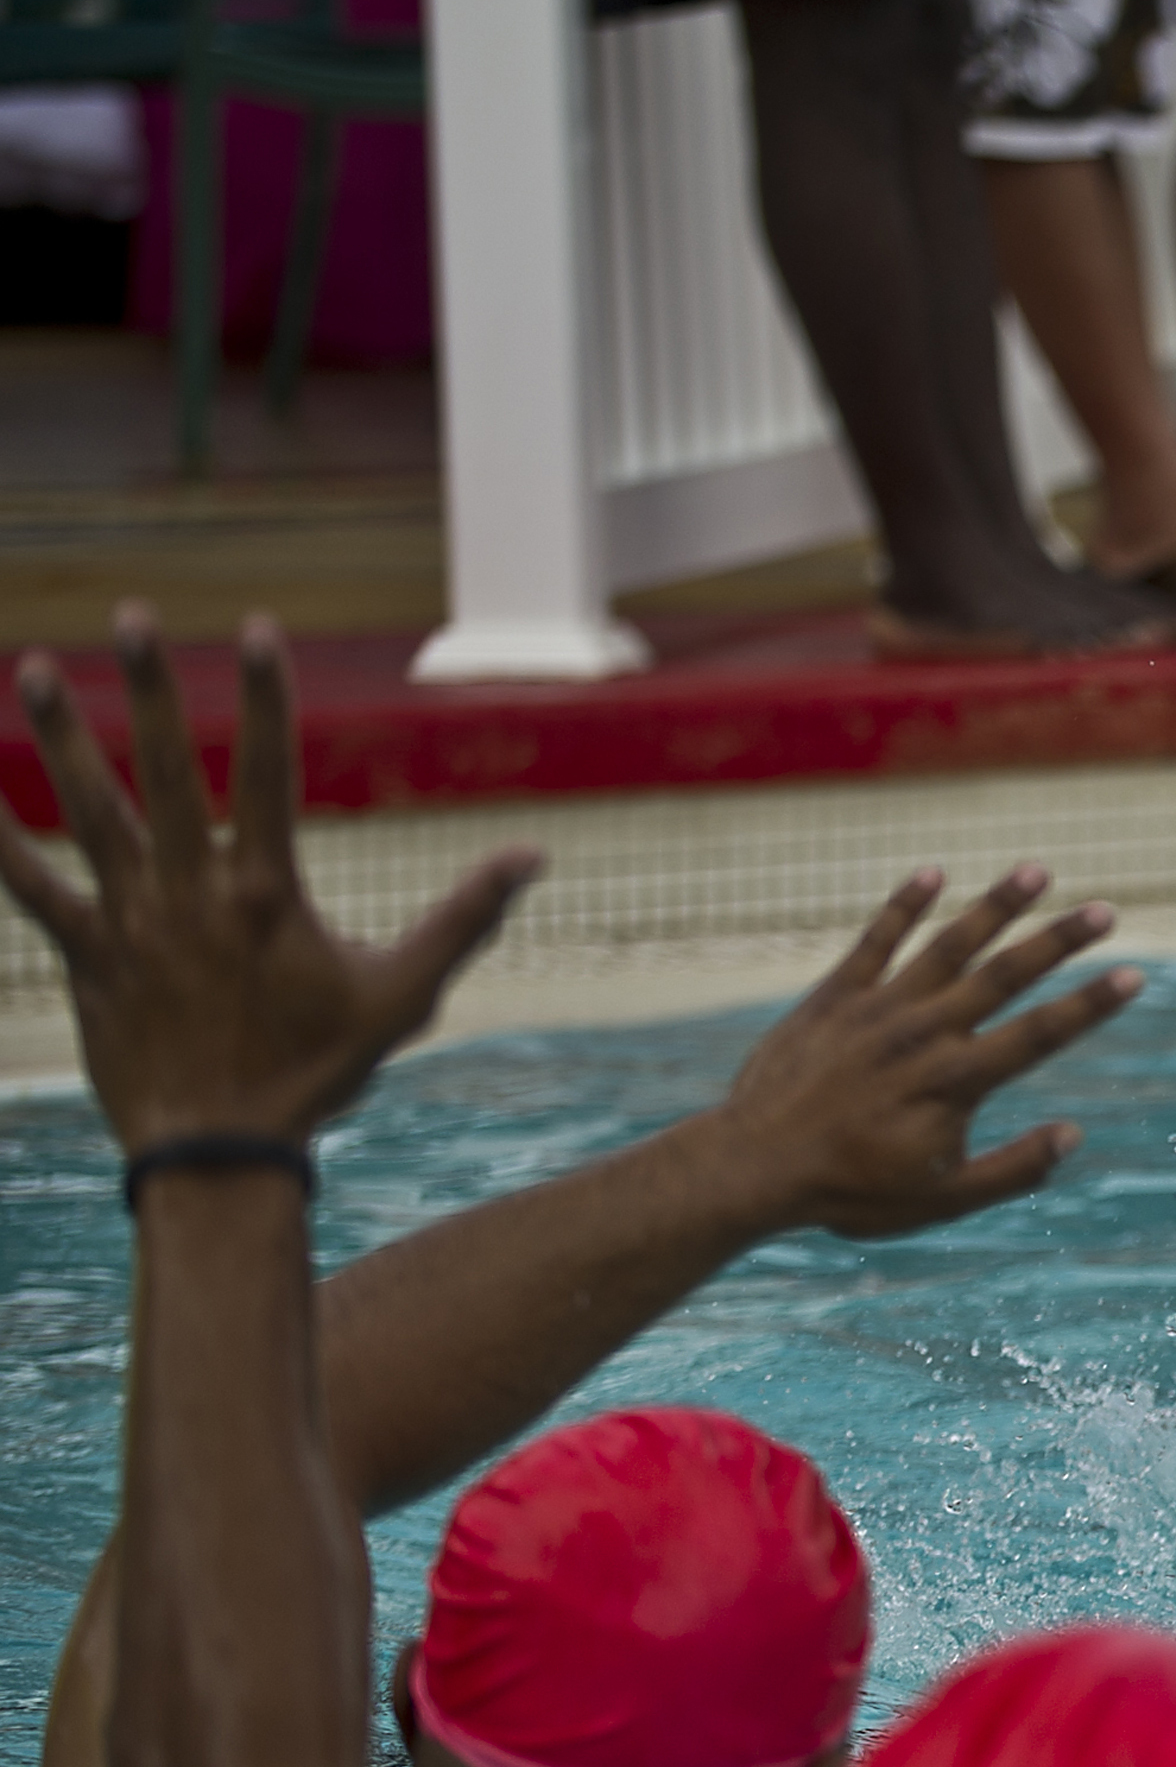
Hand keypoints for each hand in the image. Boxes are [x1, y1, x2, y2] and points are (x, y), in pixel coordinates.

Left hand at [0, 610, 536, 1153]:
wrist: (221, 1149)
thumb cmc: (318, 1073)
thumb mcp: (405, 995)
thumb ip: (464, 917)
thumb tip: (532, 857)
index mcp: (268, 891)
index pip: (269, 770)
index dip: (266, 694)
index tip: (256, 628)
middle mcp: (192, 890)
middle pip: (168, 767)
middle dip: (151, 687)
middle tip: (130, 617)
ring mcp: (132, 919)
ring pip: (90, 809)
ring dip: (64, 736)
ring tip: (38, 669)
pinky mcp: (87, 954)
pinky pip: (34, 890)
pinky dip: (2, 844)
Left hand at [710, 864, 1143, 1237]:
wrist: (753, 1165)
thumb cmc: (851, 1191)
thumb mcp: (942, 1200)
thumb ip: (1012, 1169)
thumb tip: (1072, 1136)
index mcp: (957, 1081)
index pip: (1040, 1034)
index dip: (1090, 1005)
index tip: (1132, 974)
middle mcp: (925, 1033)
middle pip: (1005, 975)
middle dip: (1059, 940)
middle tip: (1104, 910)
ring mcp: (878, 1008)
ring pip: (948, 945)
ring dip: (996, 906)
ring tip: (1037, 871)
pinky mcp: (834, 997)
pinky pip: (875, 940)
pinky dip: (904, 905)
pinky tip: (933, 875)